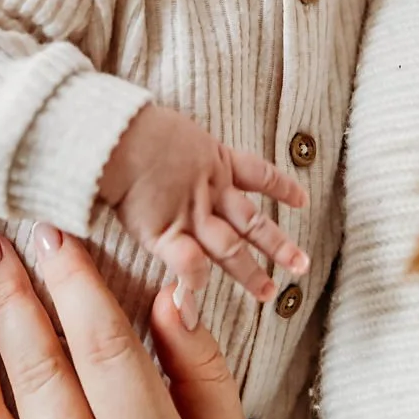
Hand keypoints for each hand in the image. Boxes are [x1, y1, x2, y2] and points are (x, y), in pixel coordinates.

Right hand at [100, 102, 309, 300]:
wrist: (116, 136)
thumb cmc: (135, 125)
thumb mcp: (174, 130)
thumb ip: (182, 148)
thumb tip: (177, 149)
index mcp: (216, 160)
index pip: (260, 174)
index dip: (283, 188)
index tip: (302, 200)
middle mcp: (211, 191)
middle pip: (253, 222)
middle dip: (278, 245)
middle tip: (302, 265)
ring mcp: (190, 214)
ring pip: (230, 248)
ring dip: (250, 271)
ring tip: (270, 293)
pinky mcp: (165, 233)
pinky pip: (189, 263)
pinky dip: (197, 278)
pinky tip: (203, 292)